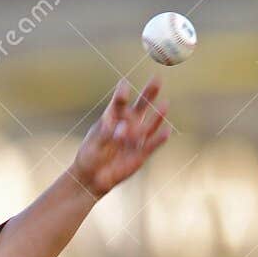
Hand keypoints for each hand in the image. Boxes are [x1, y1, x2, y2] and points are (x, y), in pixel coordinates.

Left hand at [69, 77, 170, 198]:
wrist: (93, 177)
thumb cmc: (90, 155)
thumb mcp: (95, 143)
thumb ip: (108, 134)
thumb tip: (123, 128)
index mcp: (113, 117)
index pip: (119, 103)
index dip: (122, 94)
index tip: (124, 85)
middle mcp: (127, 124)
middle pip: (140, 106)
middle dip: (149, 93)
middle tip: (157, 79)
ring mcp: (136, 138)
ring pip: (149, 124)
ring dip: (157, 115)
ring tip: (165, 104)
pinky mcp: (141, 153)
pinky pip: (152, 144)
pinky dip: (159, 139)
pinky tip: (167, 131)